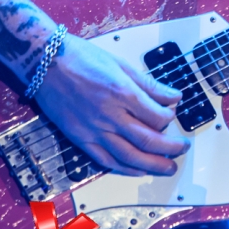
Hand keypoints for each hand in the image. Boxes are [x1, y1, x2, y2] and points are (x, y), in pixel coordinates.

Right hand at [34, 34, 189, 176]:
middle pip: (147, 140)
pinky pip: (106, 161)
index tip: (173, 113)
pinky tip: (138, 170)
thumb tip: (173, 96)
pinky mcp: (80, 139)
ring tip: (168, 167)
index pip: (156, 116)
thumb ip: (148, 84)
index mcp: (122, 92)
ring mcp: (94, 130)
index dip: (169, 118)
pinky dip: (125, 168)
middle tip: (182, 148)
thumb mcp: (120, 64)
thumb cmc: (83, 58)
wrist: (47, 63)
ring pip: (129, 156)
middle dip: (170, 147)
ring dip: (152, 165)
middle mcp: (110, 115)